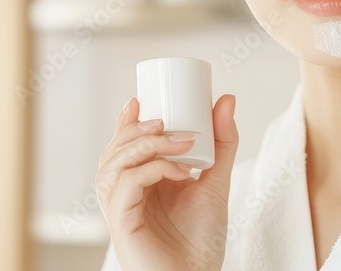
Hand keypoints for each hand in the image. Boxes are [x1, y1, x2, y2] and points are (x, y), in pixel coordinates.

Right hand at [96, 94, 238, 270]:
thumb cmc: (200, 241)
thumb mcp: (215, 183)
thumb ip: (222, 144)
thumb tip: (226, 100)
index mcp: (139, 183)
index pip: (122, 146)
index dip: (125, 121)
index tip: (140, 99)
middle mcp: (124, 194)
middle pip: (114, 151)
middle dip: (137, 130)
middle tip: (166, 121)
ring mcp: (120, 208)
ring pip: (114, 164)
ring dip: (145, 145)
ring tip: (179, 140)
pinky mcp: (121, 223)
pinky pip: (126, 185)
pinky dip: (152, 170)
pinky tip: (180, 171)